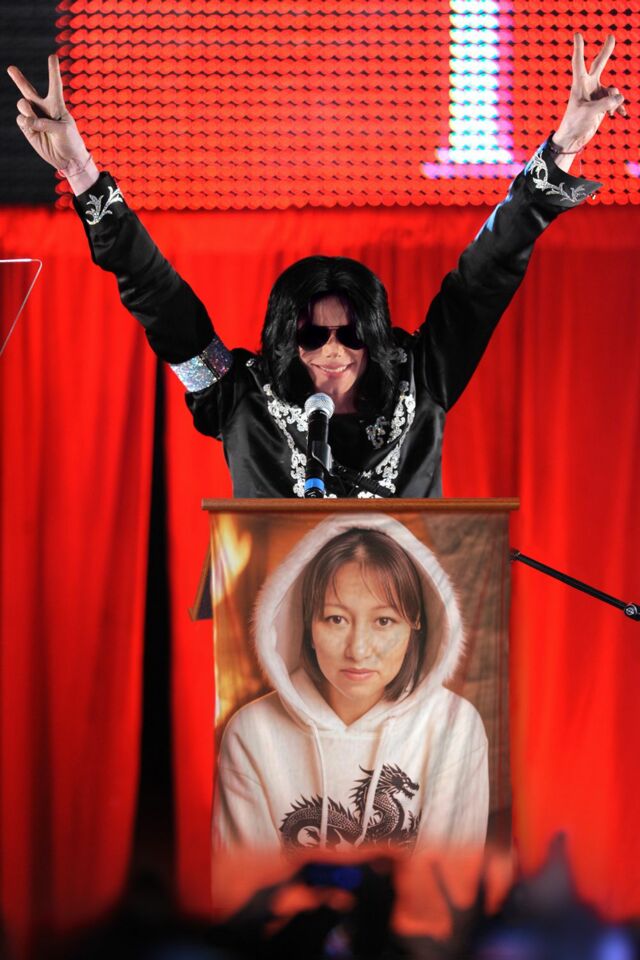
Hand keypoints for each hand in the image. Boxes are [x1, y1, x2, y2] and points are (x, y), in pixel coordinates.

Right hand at [7, 54, 89, 174]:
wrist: (67, 160)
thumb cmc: (70, 142)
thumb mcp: (63, 130)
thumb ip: (45, 123)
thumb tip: (27, 121)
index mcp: (57, 105)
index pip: (54, 85)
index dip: (53, 71)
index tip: (52, 56)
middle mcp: (43, 108)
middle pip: (28, 90)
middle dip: (18, 79)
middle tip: (10, 68)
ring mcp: (34, 117)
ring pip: (23, 104)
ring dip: (27, 111)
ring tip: (36, 121)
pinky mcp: (27, 128)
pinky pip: (21, 120)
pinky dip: (26, 124)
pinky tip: (33, 129)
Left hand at [554, 33, 626, 158]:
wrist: (573, 138)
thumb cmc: (575, 123)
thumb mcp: (590, 113)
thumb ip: (606, 103)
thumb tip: (620, 98)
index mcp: (579, 85)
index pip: (578, 63)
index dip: (579, 49)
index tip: (577, 34)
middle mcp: (588, 86)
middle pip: (598, 65)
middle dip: (606, 51)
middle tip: (611, 36)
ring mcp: (596, 94)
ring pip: (612, 89)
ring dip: (614, 99)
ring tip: (611, 111)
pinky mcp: (602, 103)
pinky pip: (615, 100)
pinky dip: (618, 107)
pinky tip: (622, 114)